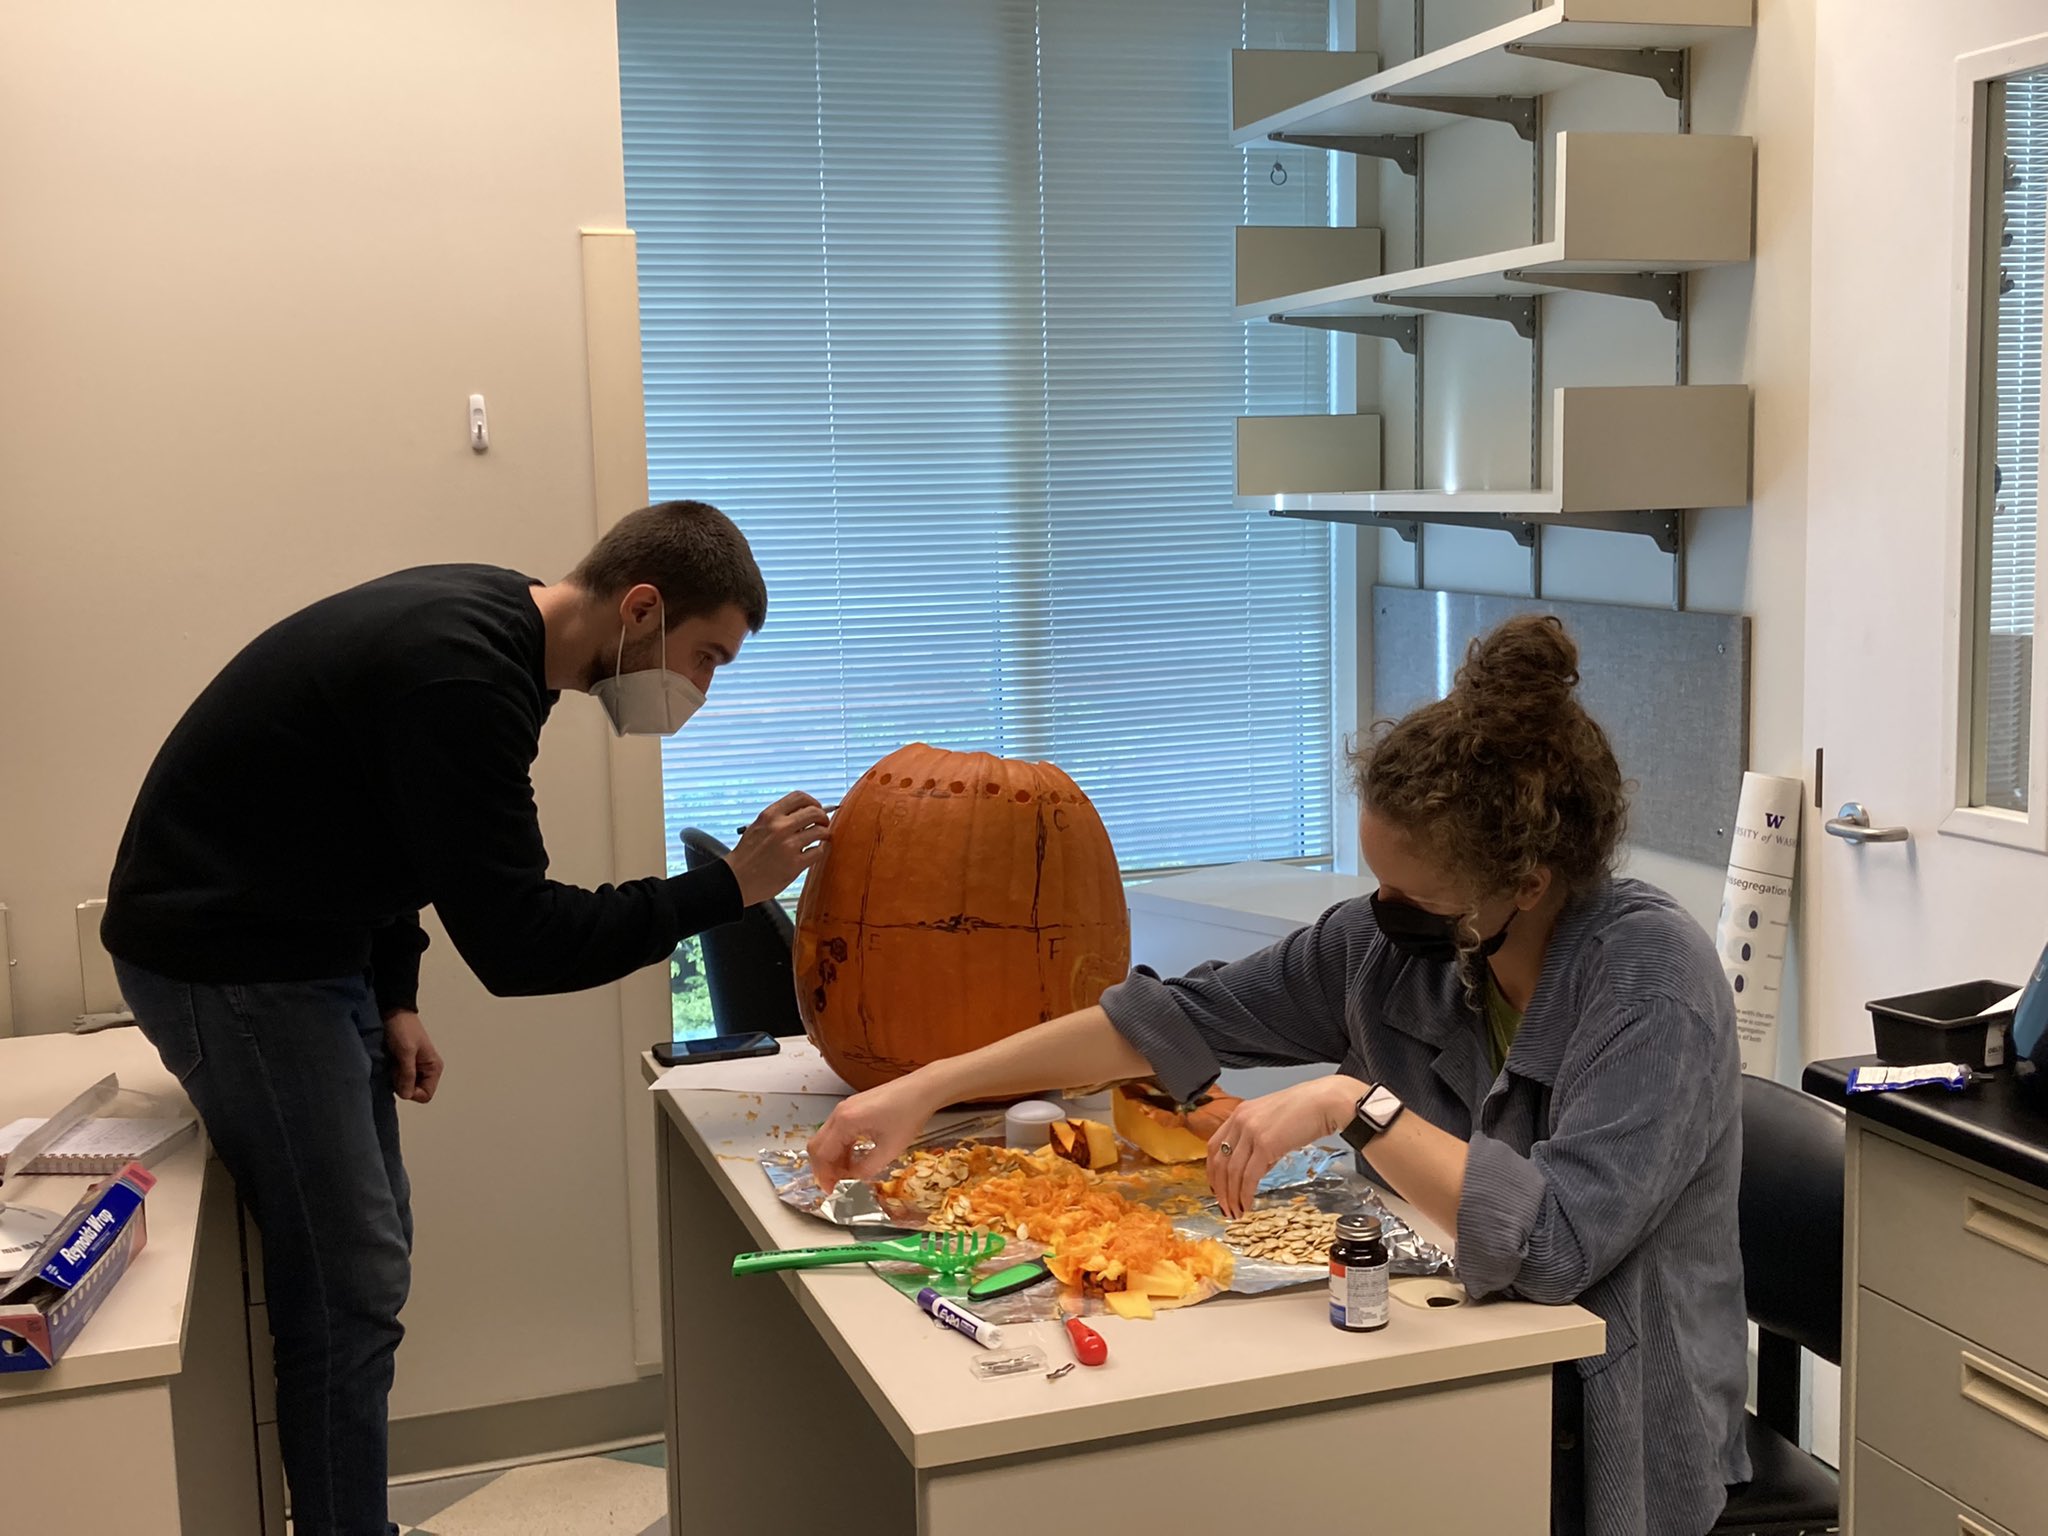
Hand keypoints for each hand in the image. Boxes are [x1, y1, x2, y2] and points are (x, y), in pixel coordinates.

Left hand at [383, 1009, 443, 1103]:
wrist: (393, 1012)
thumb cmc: (403, 1028)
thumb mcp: (406, 1051)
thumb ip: (407, 1074)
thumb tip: (406, 1095)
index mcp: (434, 1068)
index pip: (425, 1095)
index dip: (411, 1092)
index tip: (400, 1078)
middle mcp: (426, 1071)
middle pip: (414, 1092)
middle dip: (402, 1085)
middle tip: (395, 1069)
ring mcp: (415, 1069)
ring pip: (405, 1086)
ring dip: (396, 1079)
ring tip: (392, 1064)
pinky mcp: (404, 1066)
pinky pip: (399, 1079)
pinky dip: (392, 1075)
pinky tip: (389, 1064)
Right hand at [727, 792, 831, 906]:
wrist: (736, 880)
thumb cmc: (747, 855)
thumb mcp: (758, 828)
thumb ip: (778, 819)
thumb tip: (804, 813)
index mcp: (769, 816)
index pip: (799, 797)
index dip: (813, 801)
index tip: (816, 808)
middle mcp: (779, 827)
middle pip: (814, 812)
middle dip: (823, 817)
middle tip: (823, 823)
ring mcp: (788, 846)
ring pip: (820, 831)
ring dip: (824, 834)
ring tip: (822, 838)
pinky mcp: (794, 865)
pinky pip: (818, 852)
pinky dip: (820, 850)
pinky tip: (814, 852)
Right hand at [807, 1076, 939, 1192]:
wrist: (922, 1089)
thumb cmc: (908, 1115)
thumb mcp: (889, 1150)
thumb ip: (866, 1169)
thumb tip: (853, 1179)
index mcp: (845, 1122)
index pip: (822, 1154)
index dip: (824, 1175)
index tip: (831, 1191)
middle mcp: (839, 1113)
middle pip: (818, 1145)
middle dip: (824, 1168)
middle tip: (835, 1185)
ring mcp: (845, 1108)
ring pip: (827, 1138)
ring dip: (833, 1158)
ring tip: (847, 1175)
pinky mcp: (853, 1107)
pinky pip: (838, 1131)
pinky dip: (841, 1147)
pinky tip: (853, 1158)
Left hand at [1206, 1075, 1364, 1217]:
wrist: (1324, 1102)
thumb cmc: (1304, 1110)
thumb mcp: (1271, 1122)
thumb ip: (1258, 1143)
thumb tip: (1255, 1170)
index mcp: (1239, 1114)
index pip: (1214, 1146)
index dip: (1212, 1171)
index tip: (1216, 1187)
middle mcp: (1240, 1121)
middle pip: (1219, 1162)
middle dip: (1220, 1189)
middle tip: (1224, 1207)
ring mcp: (1251, 1132)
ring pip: (1232, 1172)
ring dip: (1231, 1196)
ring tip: (1236, 1212)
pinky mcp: (1265, 1145)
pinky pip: (1249, 1176)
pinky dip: (1246, 1194)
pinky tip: (1247, 1204)